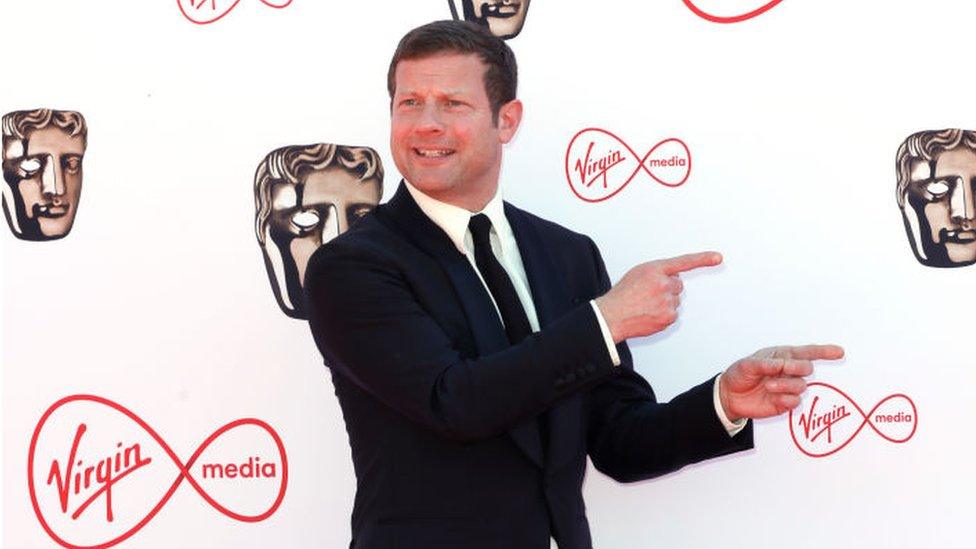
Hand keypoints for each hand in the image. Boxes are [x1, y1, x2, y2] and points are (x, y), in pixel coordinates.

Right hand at [595, 251, 721, 342]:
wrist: (611, 316)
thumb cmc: (622, 295)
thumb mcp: (637, 273)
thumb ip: (658, 272)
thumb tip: (674, 277)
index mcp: (655, 269)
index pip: (684, 262)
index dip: (703, 259)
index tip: (718, 257)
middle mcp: (664, 284)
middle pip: (678, 285)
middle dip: (667, 289)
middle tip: (648, 294)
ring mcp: (667, 301)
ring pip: (675, 300)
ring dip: (664, 302)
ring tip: (645, 305)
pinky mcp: (668, 317)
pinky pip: (673, 314)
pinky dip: (663, 315)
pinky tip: (649, 314)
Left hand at [719, 344, 844, 421]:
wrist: (729, 395)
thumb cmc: (740, 374)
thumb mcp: (748, 364)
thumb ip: (766, 364)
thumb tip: (783, 364)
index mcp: (782, 356)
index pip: (807, 352)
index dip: (824, 352)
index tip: (839, 352)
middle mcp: (788, 371)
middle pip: (807, 368)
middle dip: (799, 368)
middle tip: (785, 368)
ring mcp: (788, 388)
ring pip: (801, 385)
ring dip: (786, 385)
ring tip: (769, 386)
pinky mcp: (785, 403)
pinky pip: (795, 401)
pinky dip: (786, 399)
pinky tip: (775, 398)